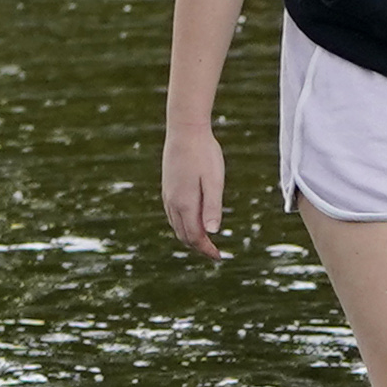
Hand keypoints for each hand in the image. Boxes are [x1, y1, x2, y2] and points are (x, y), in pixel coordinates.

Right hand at [162, 124, 227, 258]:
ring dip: (189, 236)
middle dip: (198, 246)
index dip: (207, 249)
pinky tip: (192, 221)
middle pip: (183, 235)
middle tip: (214, 252)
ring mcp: (168, 195)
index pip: (195, 237)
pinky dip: (182, 224)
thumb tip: (213, 232)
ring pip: (176, 226)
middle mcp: (173, 203)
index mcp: (185, 204)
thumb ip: (212, 207)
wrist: (185, 130)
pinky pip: (172, 215)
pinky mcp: (167, 187)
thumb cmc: (204, 154)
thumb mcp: (214, 181)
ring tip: (205, 240)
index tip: (219, 257)